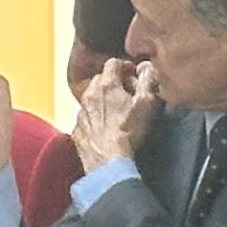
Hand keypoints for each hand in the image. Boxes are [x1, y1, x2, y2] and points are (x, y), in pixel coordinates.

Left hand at [72, 57, 161, 175]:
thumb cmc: (129, 133)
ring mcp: (81, 114)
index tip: (134, 75)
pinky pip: (86, 119)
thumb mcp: (147, 103)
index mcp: (106, 85)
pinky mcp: (78, 131)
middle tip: (128, 95)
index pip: (113, 63)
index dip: (126, 67)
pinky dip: (95, 120)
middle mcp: (89, 95)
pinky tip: (107, 130)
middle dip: (114, 83)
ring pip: (91, 99)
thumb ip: (148, 79)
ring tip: (118, 115)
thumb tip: (147, 66)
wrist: (108, 163)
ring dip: (103, 102)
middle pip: (100, 79)